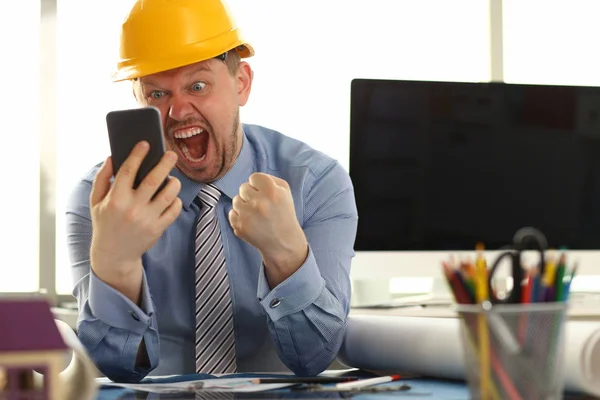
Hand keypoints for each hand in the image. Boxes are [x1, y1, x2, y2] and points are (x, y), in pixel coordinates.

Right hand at [89, 141, 181, 300]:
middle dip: (165, 163)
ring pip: (168, 193)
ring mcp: (147, 219)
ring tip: (173, 178)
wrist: (114, 255)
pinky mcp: (158, 228)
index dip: (137, 154)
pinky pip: (174, 209)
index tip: (145, 143)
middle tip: (171, 153)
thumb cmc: (104, 223)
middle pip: (154, 179)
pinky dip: (175, 200)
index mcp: (115, 199)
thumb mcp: (95, 201)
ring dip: (174, 182)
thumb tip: (112, 156)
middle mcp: (132, 208)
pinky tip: (171, 196)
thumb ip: (102, 178)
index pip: (128, 170)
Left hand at [229, 172, 307, 286]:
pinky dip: (239, 216)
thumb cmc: (283, 213)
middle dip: (251, 194)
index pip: (254, 177)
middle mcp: (259, 202)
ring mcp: (248, 215)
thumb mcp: (285, 191)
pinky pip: (231, 213)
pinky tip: (251, 222)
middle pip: (243, 188)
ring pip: (236, 200)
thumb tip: (252, 179)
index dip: (258, 185)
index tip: (264, 194)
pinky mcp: (239, 226)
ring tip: (256, 214)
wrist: (283, 241)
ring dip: (244, 205)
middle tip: (261, 205)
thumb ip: (269, 179)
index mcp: (272, 191)